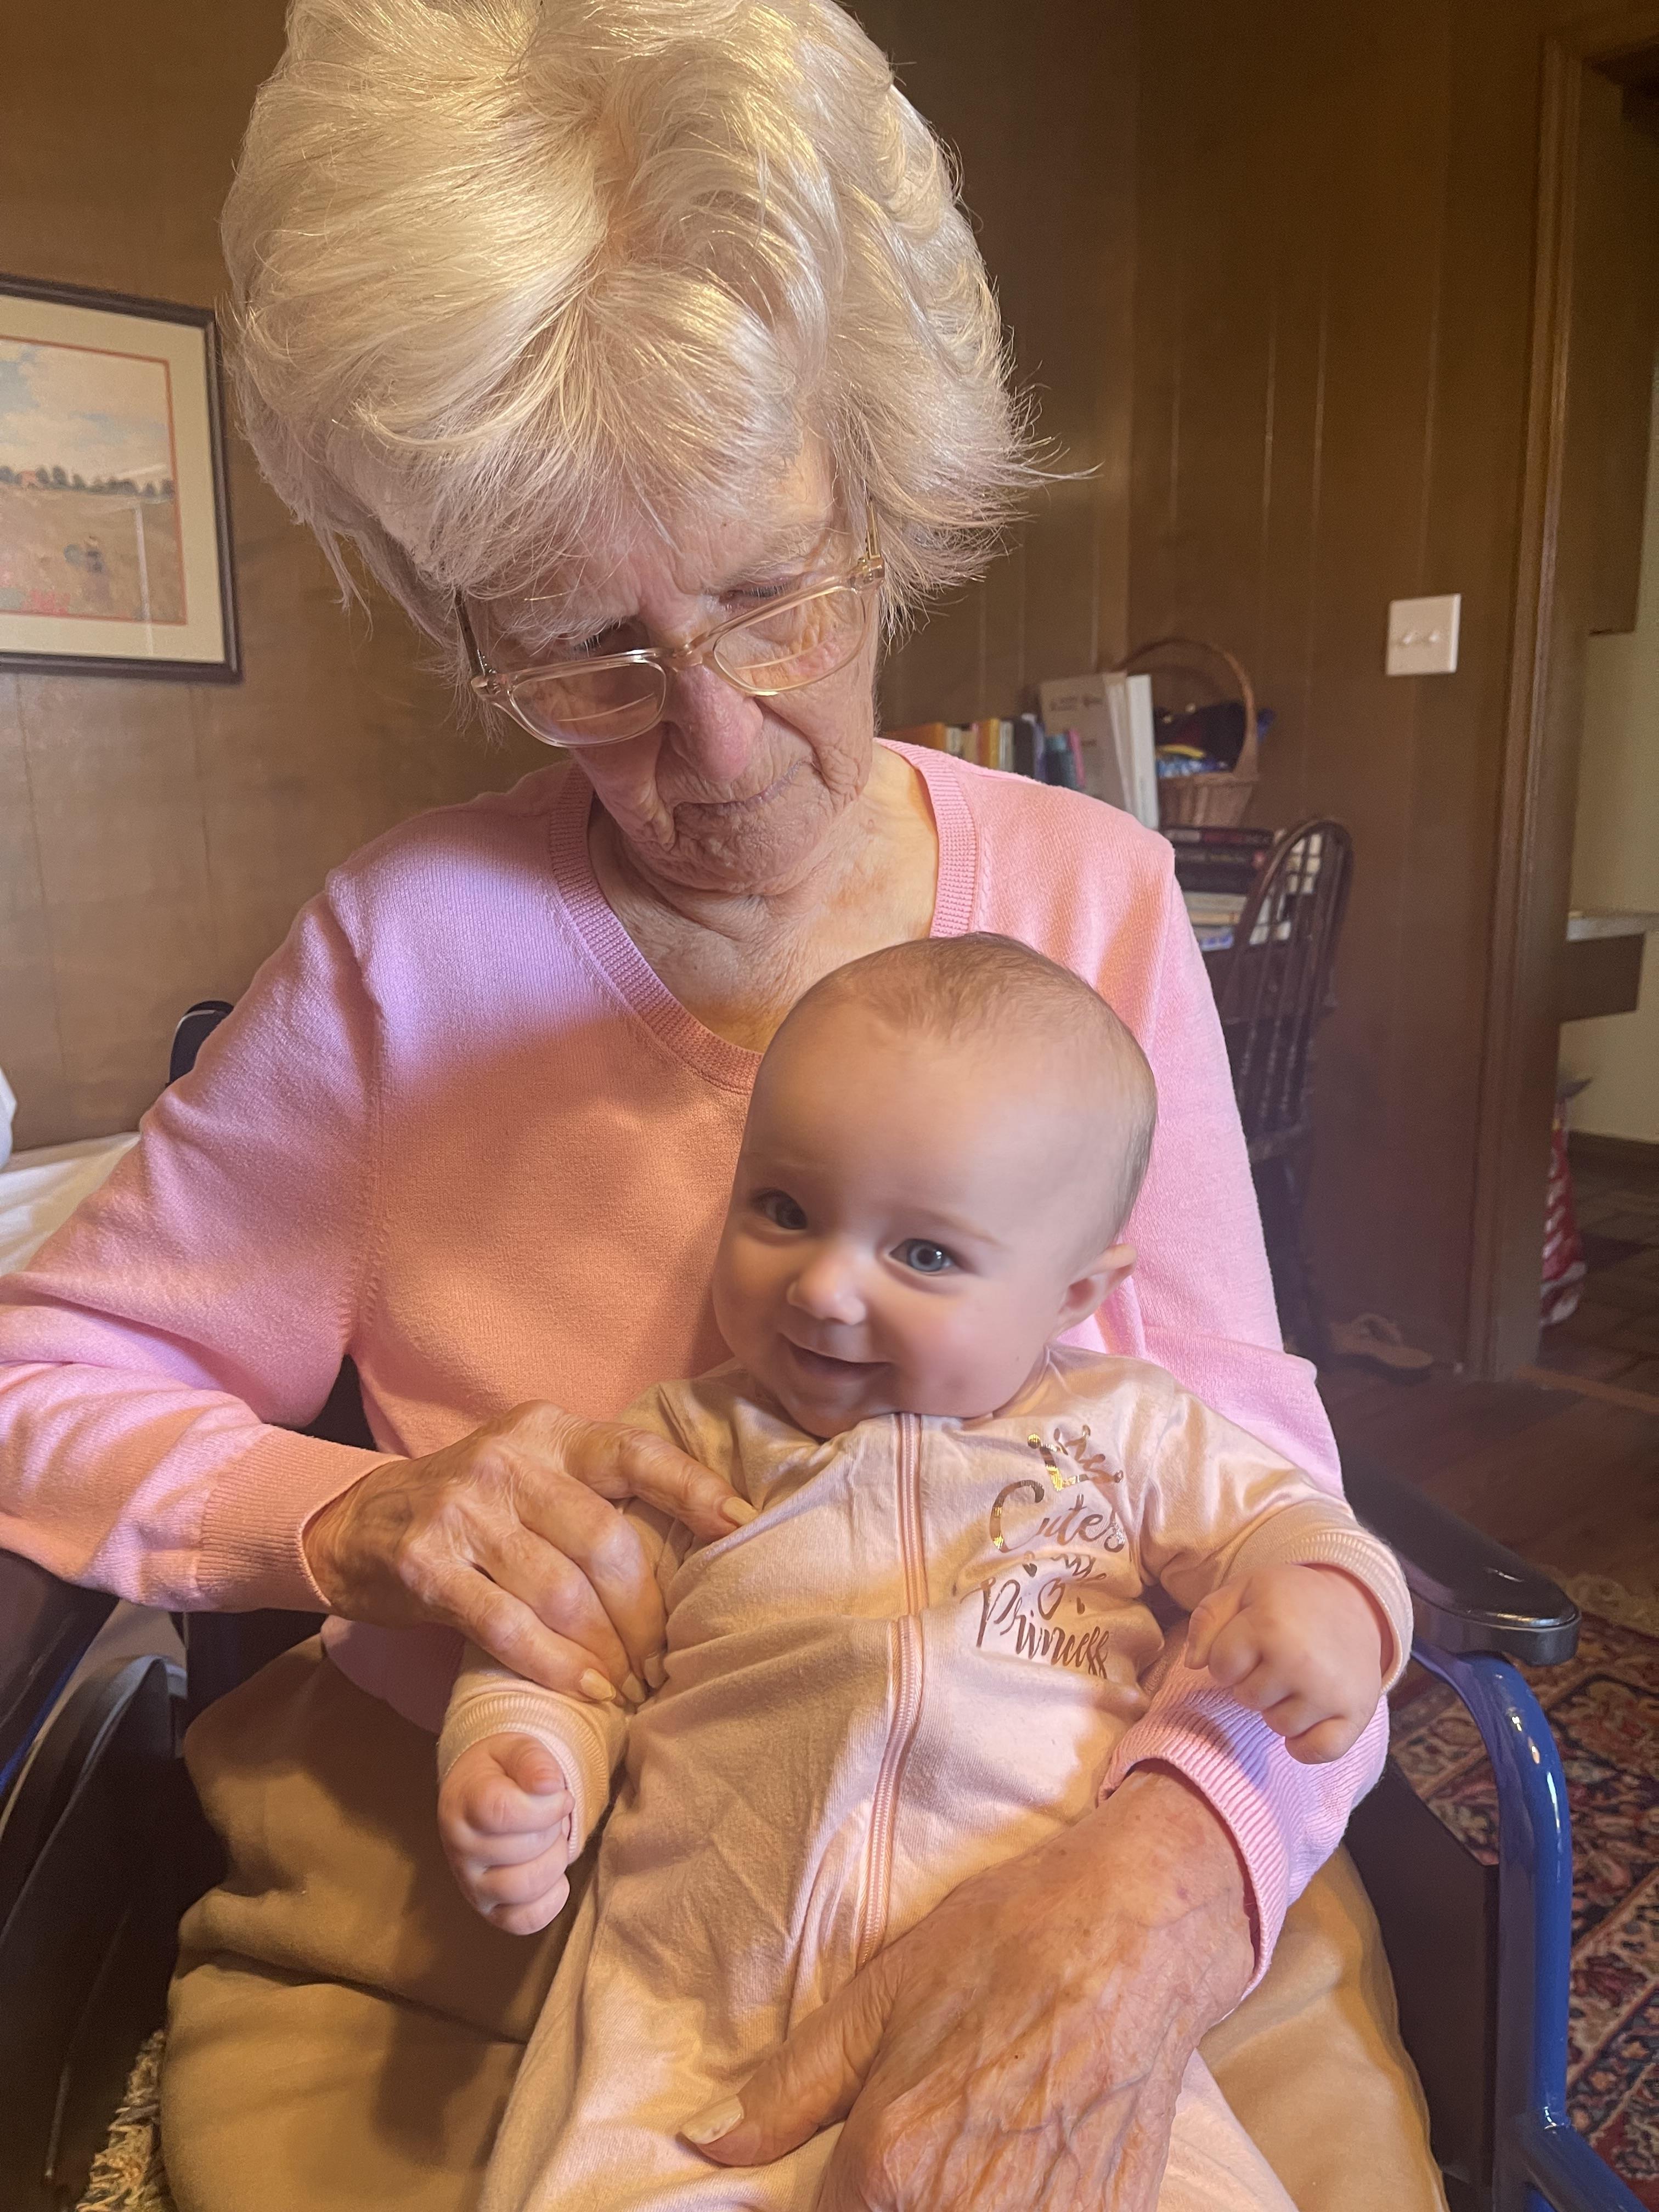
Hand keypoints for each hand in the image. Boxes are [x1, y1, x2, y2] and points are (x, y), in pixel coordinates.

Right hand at [302, 1401, 752, 1698]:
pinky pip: (506, 1626)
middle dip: (646, 1612)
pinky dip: (554, 1665)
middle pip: (604, 1541)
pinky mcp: (426, 1565)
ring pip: (560, 1591)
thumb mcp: (531, 1471)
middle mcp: (508, 1461)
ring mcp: (463, 1511)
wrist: (358, 1522)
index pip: (635, 1452)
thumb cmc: (473, 1505)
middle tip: (668, 1658)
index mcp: (548, 1430)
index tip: (742, 1526)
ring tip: (632, 1684)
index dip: (693, 1488)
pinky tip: (586, 1691)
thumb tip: (693, 1545)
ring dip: (606, 1651)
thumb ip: (593, 1491)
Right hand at [438, 1732, 574, 1933]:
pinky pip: (524, 1921)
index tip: (560, 1794)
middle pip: (523, 1848)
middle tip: (552, 1814)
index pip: (504, 1812)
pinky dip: (551, 1900)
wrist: (477, 1793)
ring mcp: (471, 1884)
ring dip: (554, 1861)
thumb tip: (550, 1785)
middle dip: (554, 1827)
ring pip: (524, 1887)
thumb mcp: (517, 1748)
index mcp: (464, 1803)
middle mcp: (460, 1849)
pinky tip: (553, 1875)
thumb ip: (533, 1761)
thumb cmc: (502, 1771)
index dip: (546, 1805)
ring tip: (551, 1841)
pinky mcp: (488, 1911)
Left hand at [681, 1770, 1252, 2210]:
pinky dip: (1016, 2204)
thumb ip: (791, 2088)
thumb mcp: (881, 1994)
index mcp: (892, 2166)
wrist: (1137, 1929)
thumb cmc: (1005, 1944)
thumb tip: (709, 2142)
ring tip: (965, 2146)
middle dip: (888, 2197)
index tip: (840, 2173)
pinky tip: (1018, 2160)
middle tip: (914, 2144)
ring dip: (944, 2200)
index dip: (821, 2203)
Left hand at [1184, 1562, 1385, 1762]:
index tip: (1249, 1640)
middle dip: (1254, 1680)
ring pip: (1278, 1726)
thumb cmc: (1289, 1599)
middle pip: (1248, 1699)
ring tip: (1298, 1676)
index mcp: (1270, 1624)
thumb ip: (1207, 1619)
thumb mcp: (1244, 1589)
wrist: (1356, 1603)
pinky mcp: (1356, 1715)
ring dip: (1280, 1707)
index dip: (1229, 1656)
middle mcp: (1302, 1661)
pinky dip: (1307, 1743)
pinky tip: (1308, 1716)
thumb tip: (1192, 1663)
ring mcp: (1331, 1692)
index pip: (1220, 1667)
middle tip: (1278, 1657)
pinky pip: (1316, 1752)